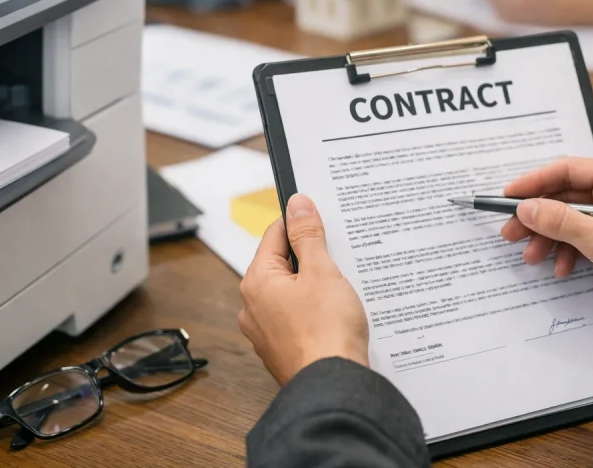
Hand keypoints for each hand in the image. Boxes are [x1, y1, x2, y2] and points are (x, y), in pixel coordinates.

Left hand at [239, 194, 368, 385]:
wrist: (333, 387)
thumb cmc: (326, 334)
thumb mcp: (322, 272)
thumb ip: (308, 236)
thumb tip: (297, 205)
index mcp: (257, 282)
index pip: (274, 235)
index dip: (299, 223)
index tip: (318, 217)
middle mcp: (253, 307)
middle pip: (282, 265)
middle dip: (310, 259)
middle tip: (337, 259)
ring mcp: (265, 332)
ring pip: (290, 293)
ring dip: (313, 287)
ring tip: (339, 291)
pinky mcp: (282, 349)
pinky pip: (296, 318)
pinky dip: (314, 312)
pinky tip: (335, 316)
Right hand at [500, 158, 592, 339]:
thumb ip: (561, 221)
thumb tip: (526, 208)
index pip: (566, 170)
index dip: (533, 183)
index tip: (506, 197)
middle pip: (567, 196)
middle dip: (538, 217)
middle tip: (510, 233)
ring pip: (573, 220)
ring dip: (551, 238)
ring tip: (532, 257)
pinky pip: (586, 239)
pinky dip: (569, 252)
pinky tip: (561, 268)